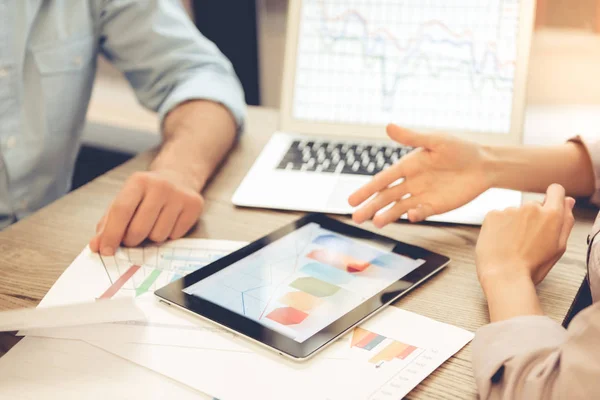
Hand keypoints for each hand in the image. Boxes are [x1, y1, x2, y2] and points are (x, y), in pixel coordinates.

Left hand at [89, 170, 203, 255]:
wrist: (178, 177)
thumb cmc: (146, 193)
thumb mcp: (125, 200)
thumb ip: (108, 223)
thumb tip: (97, 246)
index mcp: (139, 181)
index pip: (121, 211)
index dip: (111, 234)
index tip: (105, 250)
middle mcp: (161, 186)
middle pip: (139, 229)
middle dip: (131, 240)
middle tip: (133, 235)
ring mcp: (179, 195)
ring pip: (158, 236)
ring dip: (152, 237)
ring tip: (154, 223)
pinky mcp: (194, 206)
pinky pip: (175, 236)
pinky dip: (168, 235)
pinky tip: (169, 221)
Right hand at [349, 124, 491, 226]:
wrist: (485, 165)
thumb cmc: (460, 148)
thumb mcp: (436, 141)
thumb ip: (412, 137)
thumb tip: (388, 126)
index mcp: (408, 166)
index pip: (382, 180)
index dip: (366, 190)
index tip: (352, 200)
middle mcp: (411, 182)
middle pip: (386, 197)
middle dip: (370, 207)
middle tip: (356, 218)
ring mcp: (422, 196)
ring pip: (398, 208)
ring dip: (387, 215)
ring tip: (376, 223)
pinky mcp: (435, 206)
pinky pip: (420, 213)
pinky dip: (414, 215)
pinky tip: (409, 216)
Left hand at [476, 184, 575, 287]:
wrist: (503, 275)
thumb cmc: (532, 266)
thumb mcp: (558, 247)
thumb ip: (565, 221)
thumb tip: (568, 201)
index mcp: (552, 215)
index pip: (556, 191)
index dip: (554, 198)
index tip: (549, 208)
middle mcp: (531, 207)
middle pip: (534, 205)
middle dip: (532, 218)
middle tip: (528, 242)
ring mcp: (510, 209)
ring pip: (515, 213)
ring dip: (514, 224)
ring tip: (512, 245)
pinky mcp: (493, 214)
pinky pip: (499, 217)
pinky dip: (499, 227)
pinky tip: (500, 242)